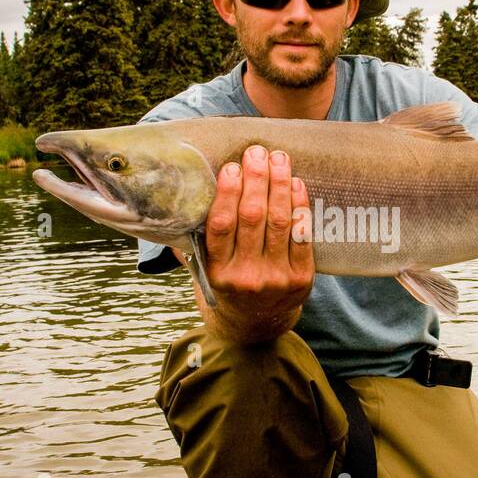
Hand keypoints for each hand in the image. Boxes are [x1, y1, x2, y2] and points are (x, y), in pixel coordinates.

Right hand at [175, 144, 314, 341]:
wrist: (254, 325)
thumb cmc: (226, 284)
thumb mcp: (203, 268)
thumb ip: (194, 238)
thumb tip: (175, 193)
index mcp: (216, 271)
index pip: (221, 225)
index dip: (228, 192)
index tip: (232, 165)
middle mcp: (245, 276)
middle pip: (252, 217)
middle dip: (256, 179)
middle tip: (258, 152)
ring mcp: (275, 278)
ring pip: (279, 221)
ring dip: (280, 184)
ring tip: (279, 159)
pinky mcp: (301, 279)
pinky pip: (302, 235)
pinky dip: (300, 206)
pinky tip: (296, 183)